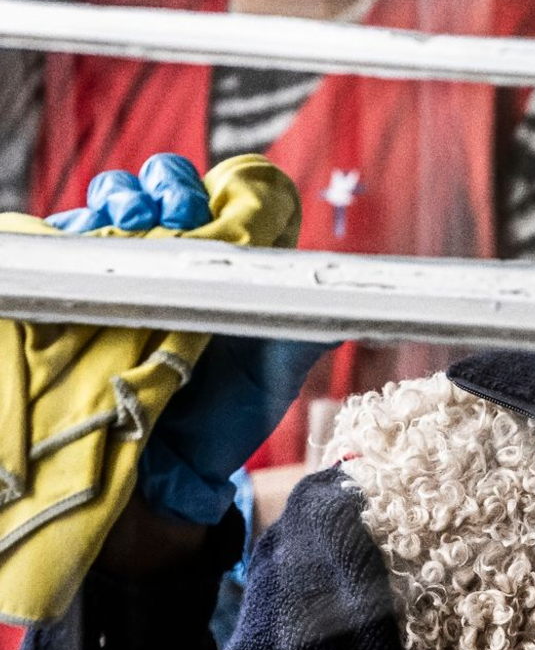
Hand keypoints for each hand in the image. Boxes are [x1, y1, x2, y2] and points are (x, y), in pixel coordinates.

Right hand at [49, 153, 332, 524]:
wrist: (177, 466)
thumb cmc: (236, 410)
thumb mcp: (278, 369)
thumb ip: (308, 333)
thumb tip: (348, 311)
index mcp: (232, 261)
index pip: (225, 193)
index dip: (222, 184)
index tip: (220, 197)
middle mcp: (181, 255)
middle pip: (165, 186)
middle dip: (168, 184)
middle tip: (178, 209)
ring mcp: (132, 270)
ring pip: (117, 202)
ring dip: (124, 198)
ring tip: (134, 218)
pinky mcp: (87, 293)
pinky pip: (72, 244)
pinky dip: (77, 231)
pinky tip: (91, 239)